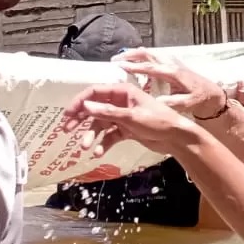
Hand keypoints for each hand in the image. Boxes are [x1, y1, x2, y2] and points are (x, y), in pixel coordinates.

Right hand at [59, 82, 197, 157]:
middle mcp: (120, 101)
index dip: (79, 102)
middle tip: (67, 130)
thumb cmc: (158, 121)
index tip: (68, 115)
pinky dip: (103, 143)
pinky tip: (98, 152)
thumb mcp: (131, 116)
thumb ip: (107, 112)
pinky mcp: (126, 130)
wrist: (176, 138)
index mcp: (123, 91)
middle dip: (81, 119)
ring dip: (91, 135)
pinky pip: (109, 136)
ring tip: (85, 147)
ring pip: (100, 124)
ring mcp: (123, 116)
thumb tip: (85, 106)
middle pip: (94, 107)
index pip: (95, 92)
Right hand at [114, 49, 230, 118]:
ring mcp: (173, 63)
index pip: (150, 67)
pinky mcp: (173, 65)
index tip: (119, 65)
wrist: (214, 95)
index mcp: (173, 73)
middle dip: (130, 54)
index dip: (134, 66)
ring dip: (136, 54)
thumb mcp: (188, 104)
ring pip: (151, 53)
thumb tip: (155, 103)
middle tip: (115, 59)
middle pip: (148, 54)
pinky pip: (156, 56)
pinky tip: (137, 61)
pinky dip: (144, 56)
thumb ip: (172, 103)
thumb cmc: (201, 100)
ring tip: (122, 58)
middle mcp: (172, 64)